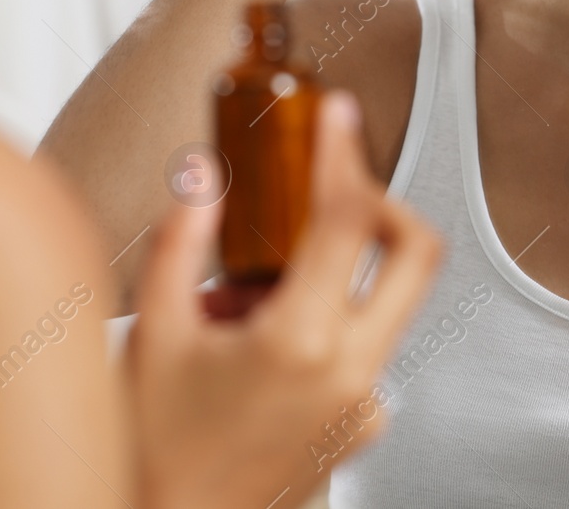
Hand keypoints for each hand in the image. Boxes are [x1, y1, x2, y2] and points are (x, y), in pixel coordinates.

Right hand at [124, 90, 442, 508]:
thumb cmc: (153, 452)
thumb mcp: (151, 333)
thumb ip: (181, 243)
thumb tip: (203, 179)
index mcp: (299, 341)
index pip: (348, 218)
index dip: (345, 153)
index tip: (337, 117)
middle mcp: (350, 374)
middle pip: (417, 256)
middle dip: (385, 205)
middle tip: (339, 188)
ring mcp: (364, 405)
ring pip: (387, 304)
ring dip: (339, 275)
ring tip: (251, 297)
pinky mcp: (362, 428)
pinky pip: (365, 352)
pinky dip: (325, 328)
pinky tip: (260, 347)